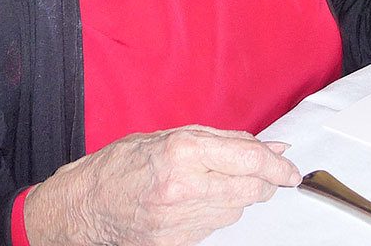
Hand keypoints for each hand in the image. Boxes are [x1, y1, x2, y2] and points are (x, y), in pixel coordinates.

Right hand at [23, 125, 299, 245]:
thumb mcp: (171, 136)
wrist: (78, 209)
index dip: (278, 166)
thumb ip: (225, 140)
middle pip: (250, 189)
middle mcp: (183, 187)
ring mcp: (178, 220)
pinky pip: (214, 228)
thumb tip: (271, 147)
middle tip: (266, 175)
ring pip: (235, 211)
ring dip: (238, 198)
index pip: (250, 159)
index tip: (291, 169)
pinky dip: (216, 214)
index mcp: (183, 151)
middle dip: (264, 182)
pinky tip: (199, 202)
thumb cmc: (118, 166)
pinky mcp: (174, 243)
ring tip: (215, 184)